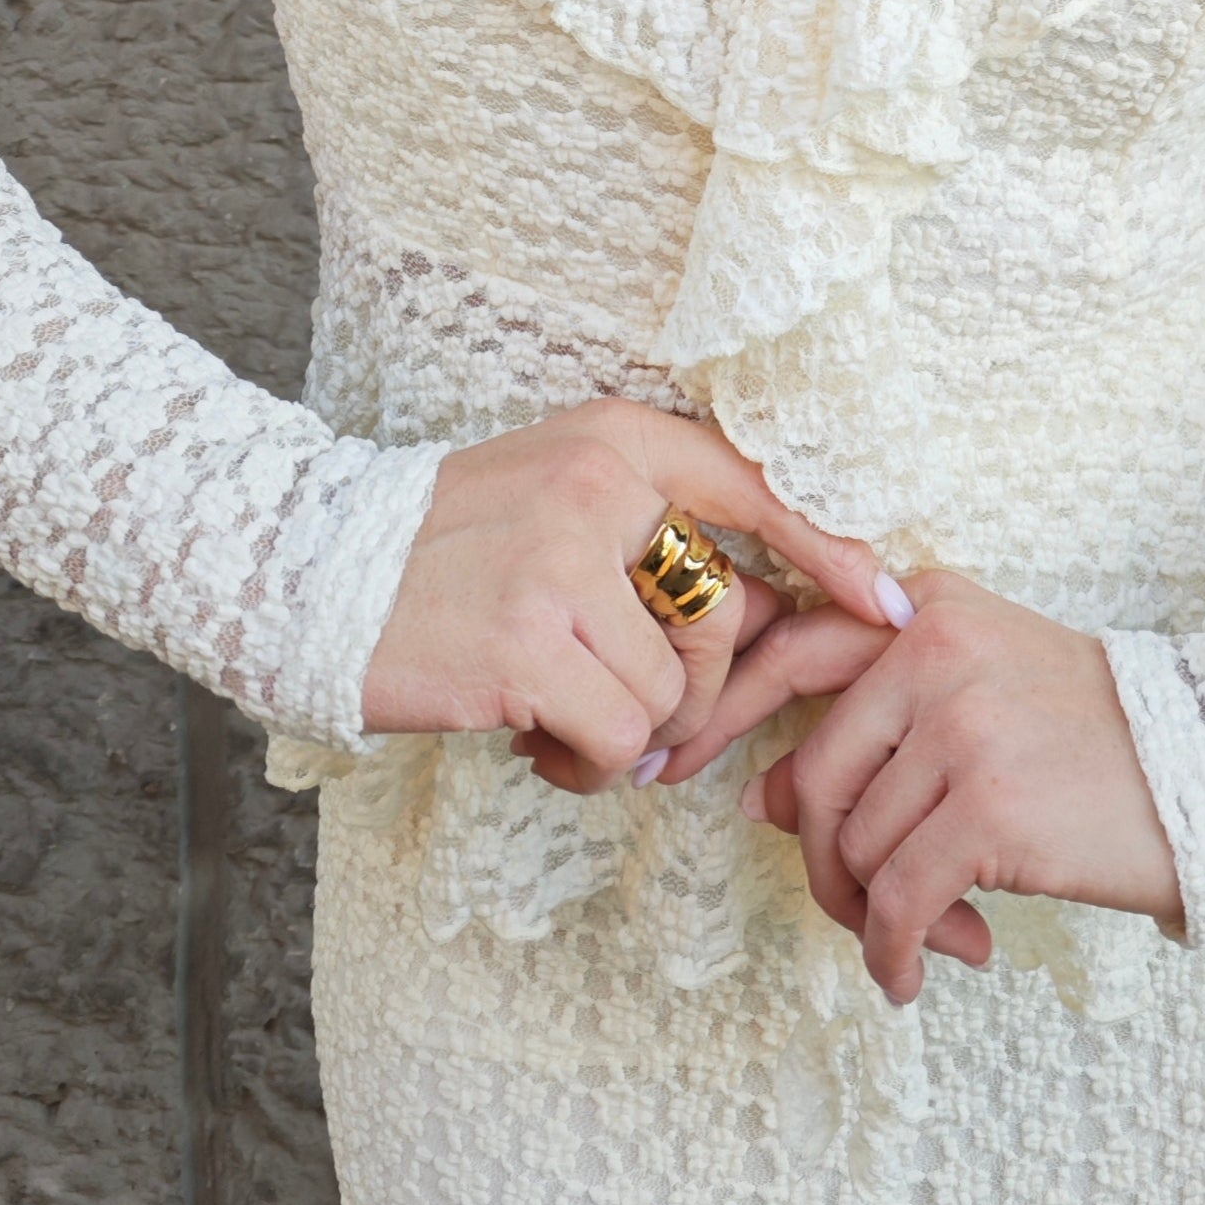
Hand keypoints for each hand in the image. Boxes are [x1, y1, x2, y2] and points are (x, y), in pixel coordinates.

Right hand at [359, 397, 901, 795]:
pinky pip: (620, 735)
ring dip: (633, 737)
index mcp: (613, 438)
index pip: (753, 485)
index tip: (892, 601)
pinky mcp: (529, 642)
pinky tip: (539, 748)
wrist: (311, 570)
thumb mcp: (556, 500)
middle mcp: (597, 484)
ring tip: (565, 728)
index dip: (831, 547)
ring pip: (673, 691)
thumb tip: (768, 615)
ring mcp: (561, 560)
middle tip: (648, 722)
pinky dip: (592, 765)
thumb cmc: (444, 549)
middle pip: (726, 616)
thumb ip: (651, 540)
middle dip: (706, 694)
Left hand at [656, 568, 1184, 1000]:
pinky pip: (898, 902)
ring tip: (933, 937)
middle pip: (813, 778)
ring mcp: (963, 727)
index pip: (790, 648)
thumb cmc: (1092, 736)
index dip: (721, 710)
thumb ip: (873, 725)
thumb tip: (763, 798)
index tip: (671, 764)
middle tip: (858, 910)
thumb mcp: (980, 693)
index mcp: (925, 608)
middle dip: (820, 861)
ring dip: (879, 916)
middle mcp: (933, 651)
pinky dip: (895, 953)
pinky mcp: (992, 810)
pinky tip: (921, 974)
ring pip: (854, 848)